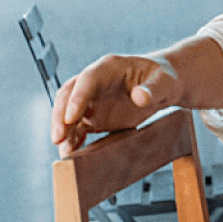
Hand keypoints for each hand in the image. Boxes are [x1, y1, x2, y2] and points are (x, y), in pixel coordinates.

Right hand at [50, 53, 181, 155]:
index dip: (77, 98)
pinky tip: (71, 154)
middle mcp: (94, 83)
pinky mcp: (94, 117)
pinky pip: (78, 128)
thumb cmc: (163, 79)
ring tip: (64, 153)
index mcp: (108, 67)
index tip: (70, 118)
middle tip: (58, 138)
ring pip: (68, 114)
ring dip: (64, 132)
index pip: (87, 79)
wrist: (163, 88)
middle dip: (60, 116)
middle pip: (69, 95)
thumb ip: (153, 88)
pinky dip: (73, 140)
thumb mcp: (165, 82)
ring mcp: (92, 100)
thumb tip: (139, 97)